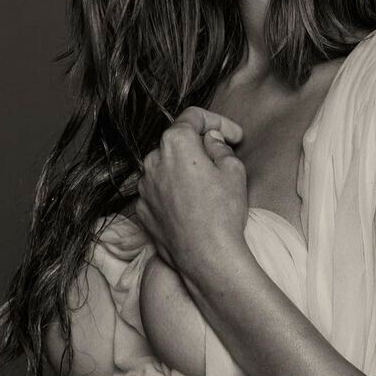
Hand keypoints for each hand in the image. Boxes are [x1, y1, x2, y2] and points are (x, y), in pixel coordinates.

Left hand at [136, 106, 246, 282]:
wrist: (206, 258)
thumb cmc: (223, 213)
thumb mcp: (233, 170)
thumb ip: (219, 147)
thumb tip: (210, 141)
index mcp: (175, 143)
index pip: (194, 118)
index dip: (218, 122)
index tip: (234, 136)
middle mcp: (152, 160)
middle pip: (177, 142)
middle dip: (199, 146)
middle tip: (222, 159)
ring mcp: (144, 187)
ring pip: (166, 167)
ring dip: (184, 169)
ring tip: (207, 187)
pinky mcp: (142, 210)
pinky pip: (159, 191)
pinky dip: (173, 191)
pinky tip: (192, 205)